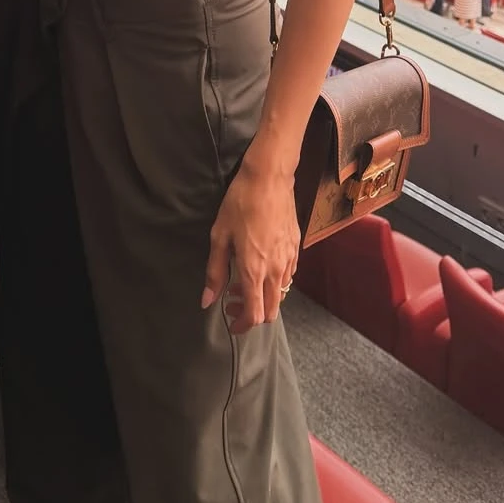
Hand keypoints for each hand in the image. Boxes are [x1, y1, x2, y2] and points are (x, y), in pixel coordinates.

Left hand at [201, 145, 299, 334]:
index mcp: (254, 270)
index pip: (254, 314)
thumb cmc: (240, 203)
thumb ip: (215, 272)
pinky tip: (262, 266)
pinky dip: (275, 282)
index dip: (242, 325)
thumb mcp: (219, 236)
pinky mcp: (296, 248)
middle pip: (271, 311)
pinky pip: (288, 276)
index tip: (230, 321)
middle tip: (233, 301)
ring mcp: (289, 259)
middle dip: (252, 314)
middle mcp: (275, 270)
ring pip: (281, 295)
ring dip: (264, 298)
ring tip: (245, 281)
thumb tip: (207, 301)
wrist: (269, 177)